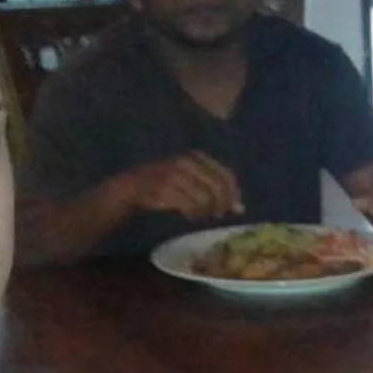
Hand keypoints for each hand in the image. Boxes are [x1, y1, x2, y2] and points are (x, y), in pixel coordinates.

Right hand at [97, 151, 242, 219]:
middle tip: (217, 214)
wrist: (133, 185)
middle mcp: (186, 163)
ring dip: (205, 211)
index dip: (234, 193)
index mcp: (196, 157)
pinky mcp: (164, 190)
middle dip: (221, 205)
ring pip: (204, 199)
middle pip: (217, 188)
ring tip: (198, 214)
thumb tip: (239, 208)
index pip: (225, 175)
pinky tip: (188, 214)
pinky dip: (192, 213)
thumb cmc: (168, 184)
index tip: (235, 207)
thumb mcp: (193, 180)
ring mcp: (175, 176)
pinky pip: (189, 206)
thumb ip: (215, 189)